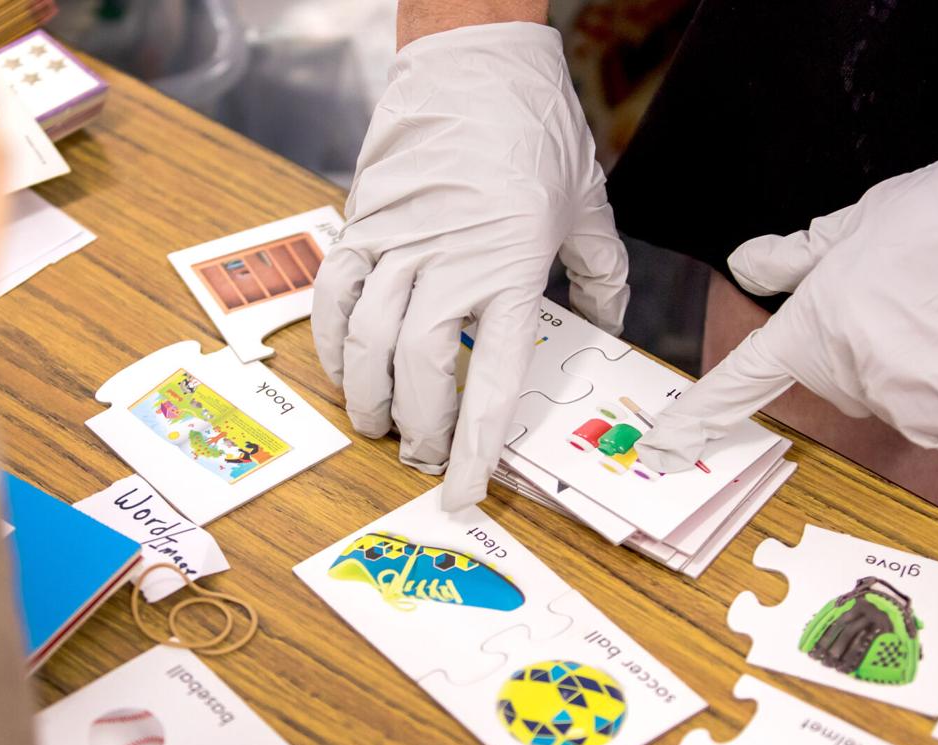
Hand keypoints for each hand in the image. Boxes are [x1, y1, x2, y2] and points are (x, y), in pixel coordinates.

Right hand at [312, 23, 628, 510]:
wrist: (474, 59)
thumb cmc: (536, 128)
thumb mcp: (589, 205)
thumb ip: (602, 276)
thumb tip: (606, 326)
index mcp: (511, 269)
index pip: (489, 382)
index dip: (477, 448)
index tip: (465, 492)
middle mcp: (448, 262)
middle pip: (416, 372)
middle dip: (418, 429)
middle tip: (424, 456)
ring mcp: (396, 241)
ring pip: (366, 340)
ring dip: (366, 394)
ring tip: (376, 424)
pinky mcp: (360, 219)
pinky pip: (332, 292)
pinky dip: (331, 338)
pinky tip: (342, 366)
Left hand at [638, 94, 937, 471]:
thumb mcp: (852, 226)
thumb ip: (791, 260)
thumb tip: (746, 265)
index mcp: (812, 323)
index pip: (745, 377)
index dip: (705, 413)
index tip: (670, 441)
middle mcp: (847, 368)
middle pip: (839, 385)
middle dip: (861, 352)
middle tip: (906, 302)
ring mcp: (900, 395)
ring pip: (891, 401)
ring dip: (912, 373)